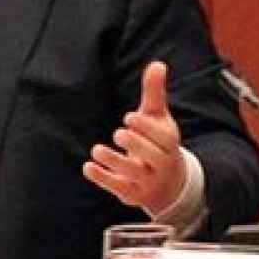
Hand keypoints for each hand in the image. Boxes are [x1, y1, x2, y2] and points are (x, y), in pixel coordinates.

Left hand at [83, 61, 185, 216]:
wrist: (169, 185)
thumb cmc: (159, 143)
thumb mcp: (158, 118)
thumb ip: (155, 93)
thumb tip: (158, 64)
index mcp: (170, 144)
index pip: (164, 138)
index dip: (147, 128)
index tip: (129, 117)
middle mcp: (162, 165)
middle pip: (153, 156)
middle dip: (136, 145)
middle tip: (118, 133)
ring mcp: (148, 182)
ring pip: (134, 174)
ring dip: (114, 161)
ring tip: (97, 149)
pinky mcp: (132, 194)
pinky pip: (119, 189)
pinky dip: (103, 179)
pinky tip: (87, 167)